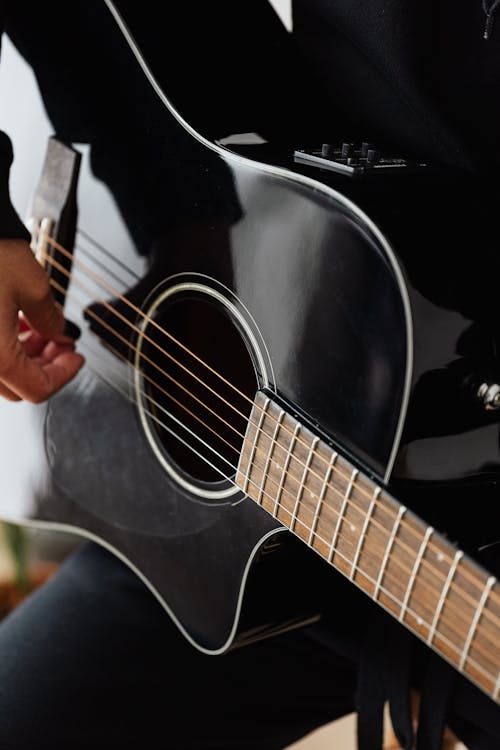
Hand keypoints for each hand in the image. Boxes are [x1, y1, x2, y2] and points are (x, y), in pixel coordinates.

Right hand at [0, 239, 83, 401]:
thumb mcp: (34, 287)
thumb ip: (53, 320)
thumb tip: (62, 334)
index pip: (36, 389)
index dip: (65, 374)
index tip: (77, 357)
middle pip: (16, 385)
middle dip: (46, 365)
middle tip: (64, 343)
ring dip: (25, 356)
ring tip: (43, 329)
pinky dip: (4, 344)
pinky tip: (17, 322)